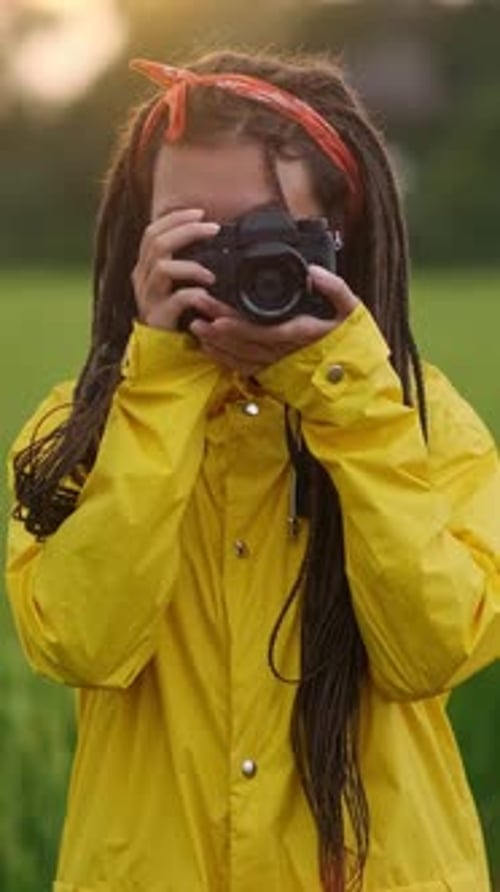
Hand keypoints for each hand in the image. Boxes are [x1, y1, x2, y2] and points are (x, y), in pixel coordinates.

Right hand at [131, 208, 235, 330]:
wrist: (166, 351)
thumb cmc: (178, 314)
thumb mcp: (179, 283)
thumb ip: (187, 262)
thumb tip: (211, 236)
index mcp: (146, 266)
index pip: (153, 231)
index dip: (175, 218)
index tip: (201, 212)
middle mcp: (143, 278)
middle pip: (157, 242)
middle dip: (187, 230)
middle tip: (213, 229)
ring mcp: (149, 298)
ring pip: (162, 266)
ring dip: (192, 264)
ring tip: (213, 271)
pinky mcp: (159, 317)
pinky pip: (176, 299)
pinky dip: (195, 294)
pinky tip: (209, 296)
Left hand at [189, 265, 359, 375]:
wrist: (355, 380)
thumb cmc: (353, 343)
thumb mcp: (352, 311)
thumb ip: (335, 289)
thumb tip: (314, 272)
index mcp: (302, 334)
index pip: (263, 330)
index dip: (238, 325)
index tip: (217, 313)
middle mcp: (286, 353)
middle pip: (245, 342)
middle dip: (218, 328)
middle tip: (197, 308)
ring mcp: (278, 365)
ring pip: (240, 357)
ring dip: (216, 344)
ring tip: (195, 326)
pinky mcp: (273, 373)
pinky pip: (244, 368)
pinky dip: (224, 359)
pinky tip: (208, 346)